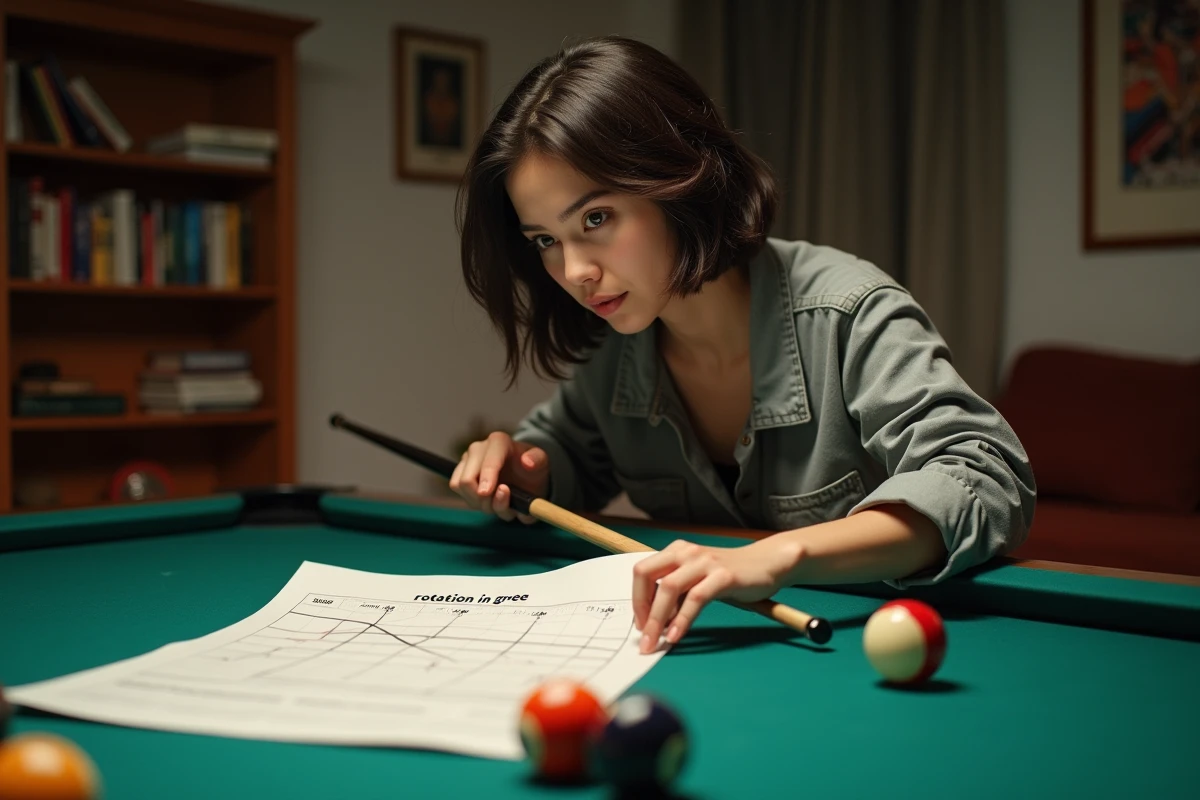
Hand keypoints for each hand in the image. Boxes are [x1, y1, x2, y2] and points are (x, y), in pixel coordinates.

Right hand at [449, 431, 549, 523]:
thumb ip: (538, 459)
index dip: (487, 478)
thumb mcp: (542, 462)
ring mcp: (467, 462)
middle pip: (466, 480)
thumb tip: (527, 462)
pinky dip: (473, 502)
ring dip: (480, 503)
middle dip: (483, 498)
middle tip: (502, 505)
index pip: (488, 462)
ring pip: (461, 488)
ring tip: (499, 503)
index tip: (487, 493)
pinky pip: (459, 493)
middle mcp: (478, 449)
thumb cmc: (532, 467)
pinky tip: (489, 501)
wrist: (525, 474)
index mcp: (499, 442)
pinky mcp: (460, 475)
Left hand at [631, 537, 800, 652]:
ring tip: (655, 642)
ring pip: (669, 588)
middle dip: (641, 610)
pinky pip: (696, 598)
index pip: (642, 572)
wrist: (766, 562)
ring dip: (657, 619)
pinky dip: (683, 619)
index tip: (640, 625)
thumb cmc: (729, 575)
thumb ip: (677, 594)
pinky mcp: (723, 576)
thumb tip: (655, 622)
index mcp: (676, 551)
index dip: (636, 600)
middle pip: (647, 576)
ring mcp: (704, 563)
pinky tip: (677, 635)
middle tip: (643, 638)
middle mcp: (686, 552)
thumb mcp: (697, 579)